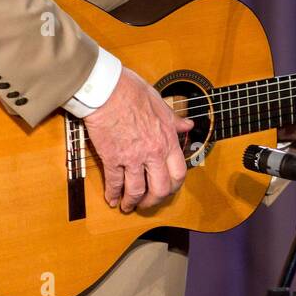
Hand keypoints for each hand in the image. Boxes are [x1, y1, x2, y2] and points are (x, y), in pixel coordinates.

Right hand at [84, 66, 194, 212]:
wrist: (107, 90)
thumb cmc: (132, 91)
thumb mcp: (160, 103)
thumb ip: (174, 120)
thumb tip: (187, 125)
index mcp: (167, 139)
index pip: (179, 172)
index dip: (174, 186)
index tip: (168, 189)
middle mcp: (153, 152)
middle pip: (160, 188)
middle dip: (154, 200)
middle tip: (147, 203)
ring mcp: (132, 157)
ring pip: (136, 190)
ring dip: (132, 202)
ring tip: (128, 206)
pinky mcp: (111, 158)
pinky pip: (114, 182)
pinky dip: (113, 194)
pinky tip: (111, 199)